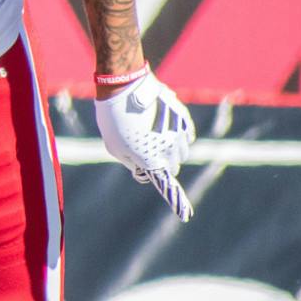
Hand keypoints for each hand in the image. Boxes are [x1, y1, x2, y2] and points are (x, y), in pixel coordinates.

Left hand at [95, 68, 195, 221]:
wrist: (123, 86)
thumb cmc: (113, 118)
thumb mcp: (115, 147)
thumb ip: (131, 161)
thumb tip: (143, 168)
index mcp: (152, 159)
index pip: (166, 184)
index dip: (176, 200)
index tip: (185, 214)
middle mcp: (169, 148)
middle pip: (174, 165)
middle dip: (165, 165)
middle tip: (151, 158)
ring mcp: (177, 131)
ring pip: (183, 149)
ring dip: (174, 150)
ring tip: (158, 142)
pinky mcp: (181, 116)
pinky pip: (187, 133)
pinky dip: (181, 137)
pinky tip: (171, 134)